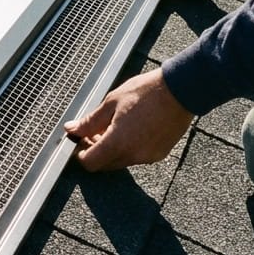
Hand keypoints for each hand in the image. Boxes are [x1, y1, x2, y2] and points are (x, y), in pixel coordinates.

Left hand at [64, 69, 192, 171]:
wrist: (181, 90)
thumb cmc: (146, 92)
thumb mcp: (111, 102)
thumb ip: (89, 121)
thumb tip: (71, 129)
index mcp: (117, 143)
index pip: (91, 163)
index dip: (81, 153)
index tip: (81, 141)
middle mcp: (133, 155)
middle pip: (105, 164)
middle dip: (96, 151)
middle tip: (96, 131)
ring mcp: (148, 157)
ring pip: (121, 161)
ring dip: (113, 150)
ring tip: (116, 126)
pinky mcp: (159, 154)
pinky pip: (137, 157)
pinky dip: (130, 148)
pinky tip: (133, 129)